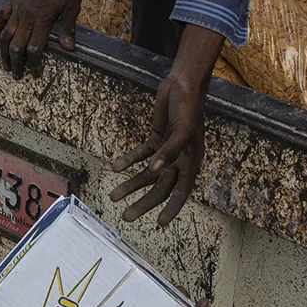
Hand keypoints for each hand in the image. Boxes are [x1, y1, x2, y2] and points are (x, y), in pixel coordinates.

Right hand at [0, 0, 82, 76]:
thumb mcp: (73, 5)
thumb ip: (68, 27)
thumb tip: (69, 48)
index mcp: (43, 19)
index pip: (35, 47)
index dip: (34, 63)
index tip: (35, 72)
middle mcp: (27, 16)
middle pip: (16, 45)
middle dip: (16, 63)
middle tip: (17, 75)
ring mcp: (17, 8)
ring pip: (4, 35)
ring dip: (2, 52)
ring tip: (4, 65)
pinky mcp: (12, 1)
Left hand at [109, 26, 223, 226]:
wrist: (183, 83)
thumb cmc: (188, 107)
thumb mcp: (181, 130)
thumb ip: (169, 151)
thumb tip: (154, 170)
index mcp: (192, 161)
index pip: (182, 190)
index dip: (171, 208)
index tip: (159, 223)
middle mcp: (180, 159)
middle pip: (161, 187)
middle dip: (143, 202)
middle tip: (126, 216)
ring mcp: (167, 150)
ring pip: (147, 174)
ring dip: (131, 184)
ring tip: (114, 196)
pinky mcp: (156, 138)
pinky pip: (140, 154)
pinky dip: (129, 161)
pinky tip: (115, 167)